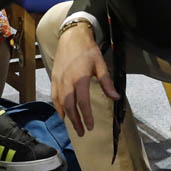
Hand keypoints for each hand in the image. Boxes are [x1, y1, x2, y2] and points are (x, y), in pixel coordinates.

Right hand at [50, 21, 118, 135]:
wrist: (71, 37)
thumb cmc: (88, 50)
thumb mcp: (100, 65)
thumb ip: (107, 83)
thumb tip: (116, 98)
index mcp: (80, 78)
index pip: (82, 102)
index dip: (86, 116)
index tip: (90, 127)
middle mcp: (67, 81)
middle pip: (70, 106)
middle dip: (76, 121)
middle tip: (82, 133)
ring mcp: (58, 80)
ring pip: (61, 103)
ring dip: (67, 116)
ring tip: (73, 126)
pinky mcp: (54, 78)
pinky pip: (54, 96)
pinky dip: (58, 107)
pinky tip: (62, 114)